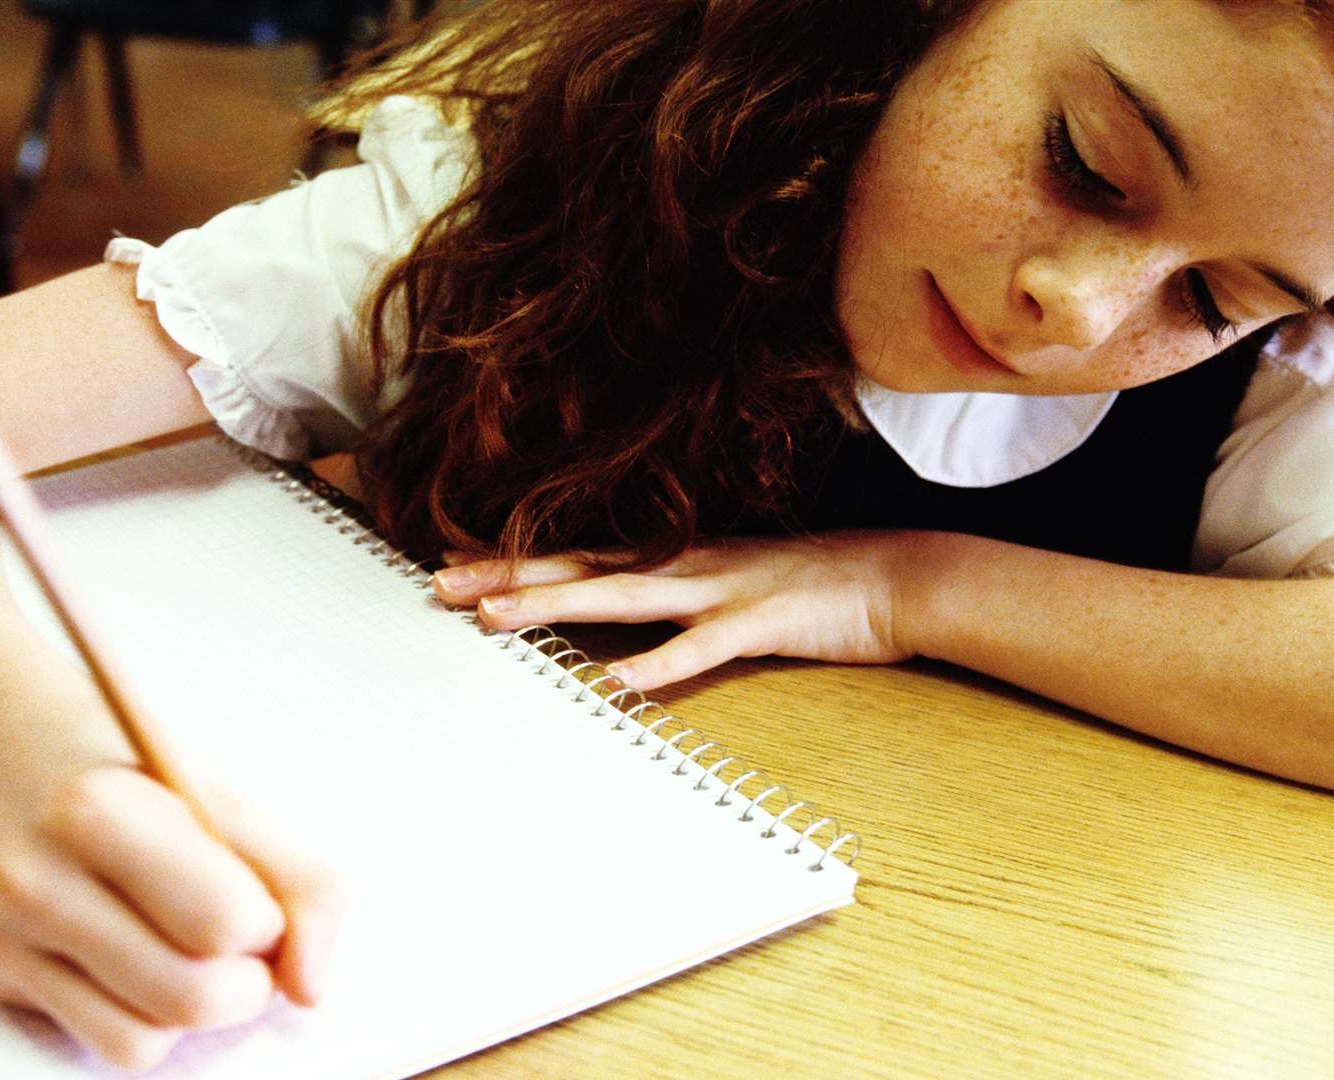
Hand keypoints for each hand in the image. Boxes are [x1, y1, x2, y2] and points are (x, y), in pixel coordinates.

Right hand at [0, 753, 342, 1071]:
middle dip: (249, 984)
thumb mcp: (225, 798)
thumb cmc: (138, 777)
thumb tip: (310, 987)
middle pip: (191, 997)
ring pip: (147, 1042)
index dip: (269, 924)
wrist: (14, 755)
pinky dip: (150, 1024)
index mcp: (101, 811)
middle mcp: (38, 879)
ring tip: (199, 953)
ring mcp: (6, 936)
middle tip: (248, 944)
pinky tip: (148, 968)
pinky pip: (109, 1045)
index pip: (223, 922)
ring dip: (201, 1011)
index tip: (262, 901)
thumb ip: (300, 881)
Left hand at [432, 531, 937, 688]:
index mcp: (676, 557)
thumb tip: (620, 620)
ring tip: (497, 619)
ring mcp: (720, 589)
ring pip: (623, 597)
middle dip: (509, 575)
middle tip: (439, 585)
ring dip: (557, 605)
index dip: (515, 561)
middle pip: (581, 567)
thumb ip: (675, 596)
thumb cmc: (810, 586)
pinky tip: (618, 683)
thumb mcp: (729, 583)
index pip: (578, 556)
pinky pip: (702, 647)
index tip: (450, 566)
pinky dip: (660, 665)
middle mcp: (685, 565)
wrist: (894, 576)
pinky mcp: (759, 621)